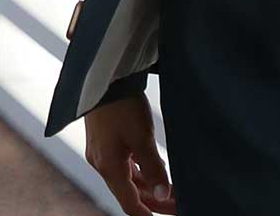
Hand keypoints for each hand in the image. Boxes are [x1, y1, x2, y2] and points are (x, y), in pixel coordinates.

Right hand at [85, 92, 175, 213]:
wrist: (103, 77)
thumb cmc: (121, 106)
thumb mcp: (142, 138)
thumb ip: (153, 169)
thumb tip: (163, 195)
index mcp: (108, 167)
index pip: (130, 204)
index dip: (150, 214)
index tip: (172, 214)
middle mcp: (101, 162)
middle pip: (129, 193)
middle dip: (155, 201)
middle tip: (179, 203)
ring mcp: (100, 151)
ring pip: (127, 179)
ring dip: (148, 187)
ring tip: (171, 189)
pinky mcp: (103, 141)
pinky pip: (122, 165)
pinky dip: (140, 173)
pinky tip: (155, 170)